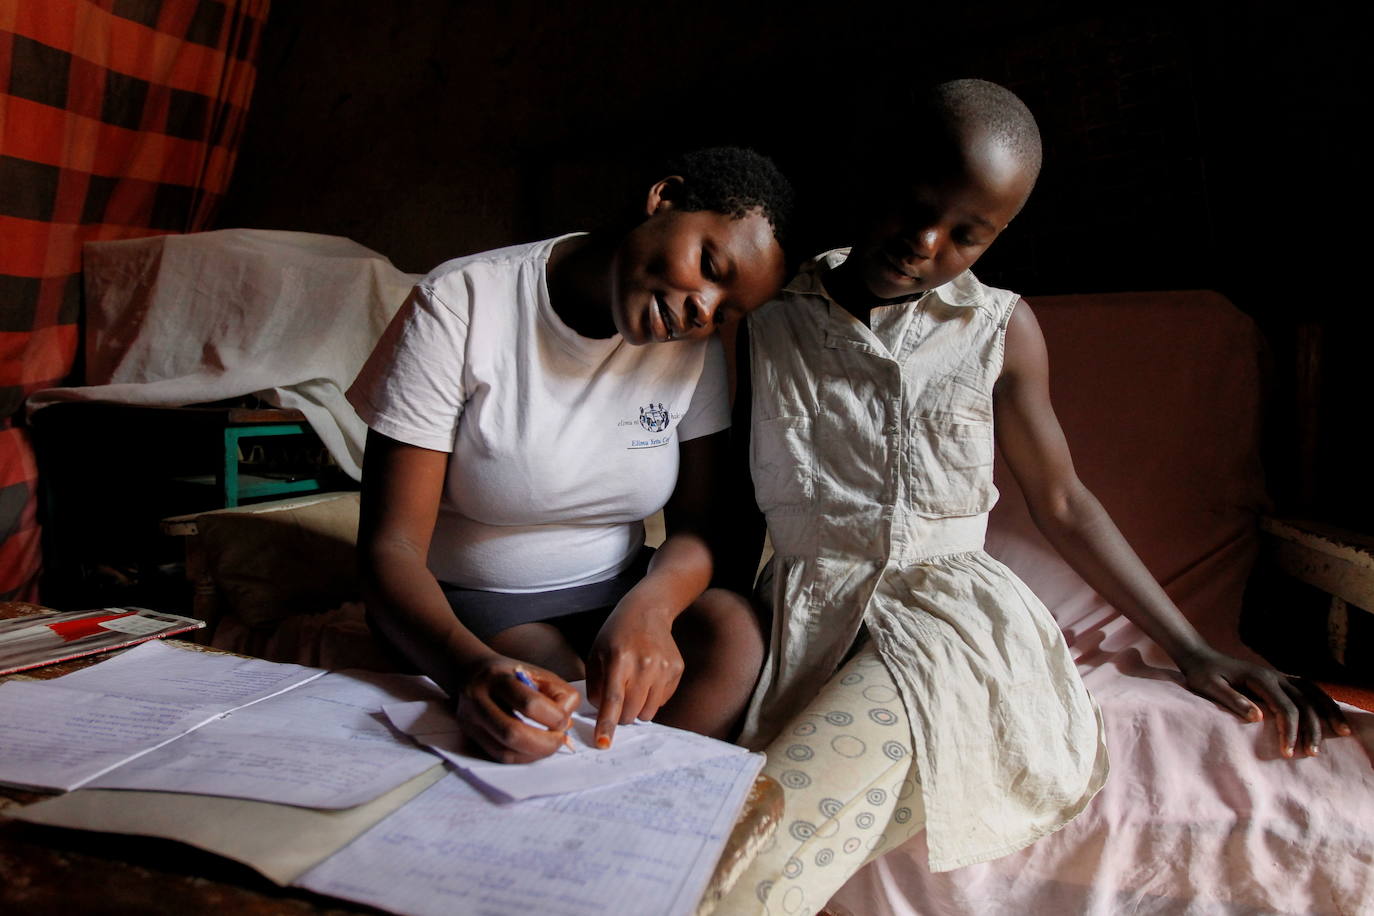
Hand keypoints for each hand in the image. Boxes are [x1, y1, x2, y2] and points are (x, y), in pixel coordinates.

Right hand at [452, 655, 580, 762]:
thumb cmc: (509, 674)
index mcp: (497, 678)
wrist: (470, 672)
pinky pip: (499, 757)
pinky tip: (534, 749)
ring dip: (535, 754)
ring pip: (504, 751)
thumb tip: (566, 724)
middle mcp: (478, 700)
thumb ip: (557, 693)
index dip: (554, 718)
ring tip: (549, 744)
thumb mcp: (536, 672)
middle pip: (513, 733)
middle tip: (560, 739)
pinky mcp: (470, 737)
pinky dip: (523, 757)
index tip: (564, 720)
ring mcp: (470, 722)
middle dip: (545, 743)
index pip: (529, 703)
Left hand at [585, 602, 684, 748]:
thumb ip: (595, 687)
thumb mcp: (596, 655)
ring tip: (633, 687)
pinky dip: (651, 698)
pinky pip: (662, 701)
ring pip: (648, 711)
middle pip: (631, 712)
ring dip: (637, 708)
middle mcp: (644, 664)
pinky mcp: (677, 670)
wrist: (647, 612)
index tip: (603, 744)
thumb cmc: (616, 636)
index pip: (613, 700)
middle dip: (621, 715)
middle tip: (618, 701)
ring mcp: (664, 667)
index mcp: (619, 659)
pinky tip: (648, 677)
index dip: (607, 724)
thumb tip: (602, 715)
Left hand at [1178, 648, 1352, 757]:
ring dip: (1328, 712)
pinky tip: (1331, 714)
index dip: (1290, 731)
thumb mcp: (1211, 687)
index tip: (1288, 752)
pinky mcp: (1280, 679)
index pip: (1285, 708)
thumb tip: (1258, 717)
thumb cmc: (1203, 675)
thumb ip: (1233, 701)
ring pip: (1313, 692)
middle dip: (1312, 728)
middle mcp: (1275, 676)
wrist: (1201, 658)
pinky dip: (1323, 700)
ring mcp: (1280, 676)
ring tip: (1343, 732)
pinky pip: (1308, 689)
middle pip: (1305, 703)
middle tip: (1312, 754)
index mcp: (1260, 679)